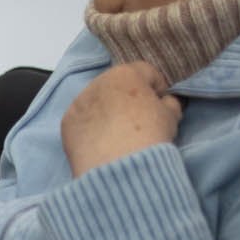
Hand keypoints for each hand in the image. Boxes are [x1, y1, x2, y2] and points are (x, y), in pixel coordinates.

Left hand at [60, 62, 182, 175]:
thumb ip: (170, 103)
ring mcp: (78, 102)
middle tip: (140, 120)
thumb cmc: (150, 136)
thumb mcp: (171, 116)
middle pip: (118, 85)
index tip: (162, 104)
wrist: (120, 167)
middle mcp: (98, 83)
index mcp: (125, 74)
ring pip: (97, 102)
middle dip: (129, 98)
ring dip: (108, 111)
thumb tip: (165, 102)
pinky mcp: (67, 123)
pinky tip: (102, 143)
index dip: (157, 88)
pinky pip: (83, 120)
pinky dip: (91, 127)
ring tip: (119, 133)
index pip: (146, 72)